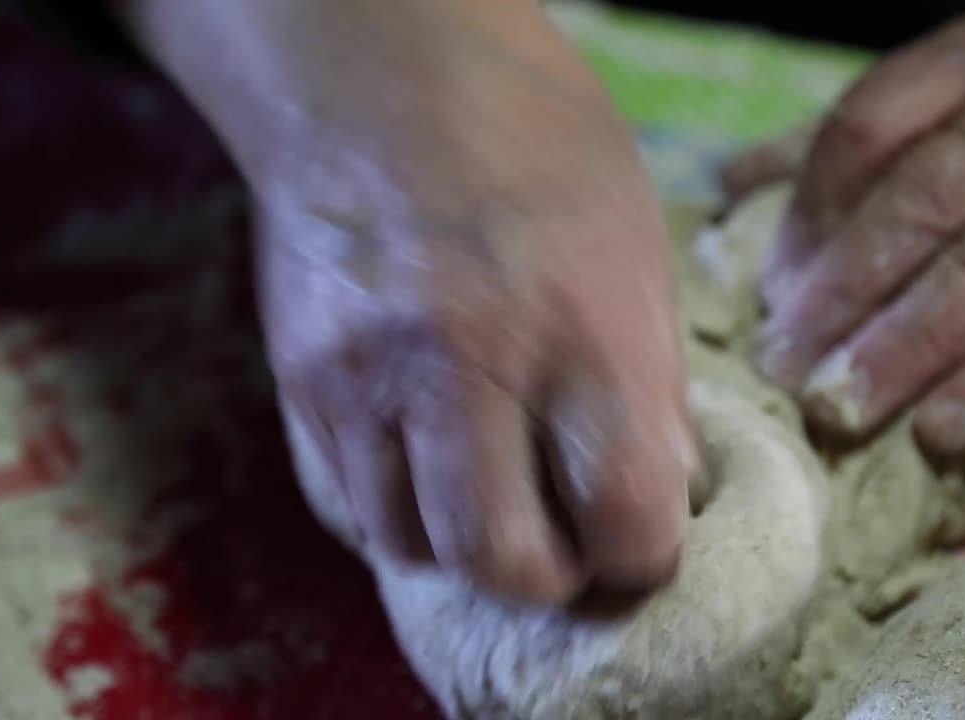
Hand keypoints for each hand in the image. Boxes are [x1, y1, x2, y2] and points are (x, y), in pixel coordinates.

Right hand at [122, 0, 694, 602]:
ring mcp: (369, 376)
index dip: (641, 556)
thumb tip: (661, 489)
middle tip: (564, 541)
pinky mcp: (304, 381)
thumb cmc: (532, 143)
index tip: (638, 540)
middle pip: (504, 563)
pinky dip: (404, 508)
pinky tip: (430, 458)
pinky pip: (354, 503)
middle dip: (548, 577)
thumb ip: (649, 381)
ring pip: (416, 547)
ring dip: (466, 547)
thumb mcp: (634, 245)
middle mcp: (468, 363)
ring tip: (493, 491)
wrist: (373, 73)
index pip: (623, 516)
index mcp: (581, 325)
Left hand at [736, 0, 964, 454]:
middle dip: (845, 291)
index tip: (771, 288)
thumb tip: (735, 180)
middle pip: (925, 203)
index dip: (810, 213)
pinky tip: (940, 432)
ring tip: (837, 409)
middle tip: (782, 364)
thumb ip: (856, 125)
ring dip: (905, 348)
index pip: (868, 128)